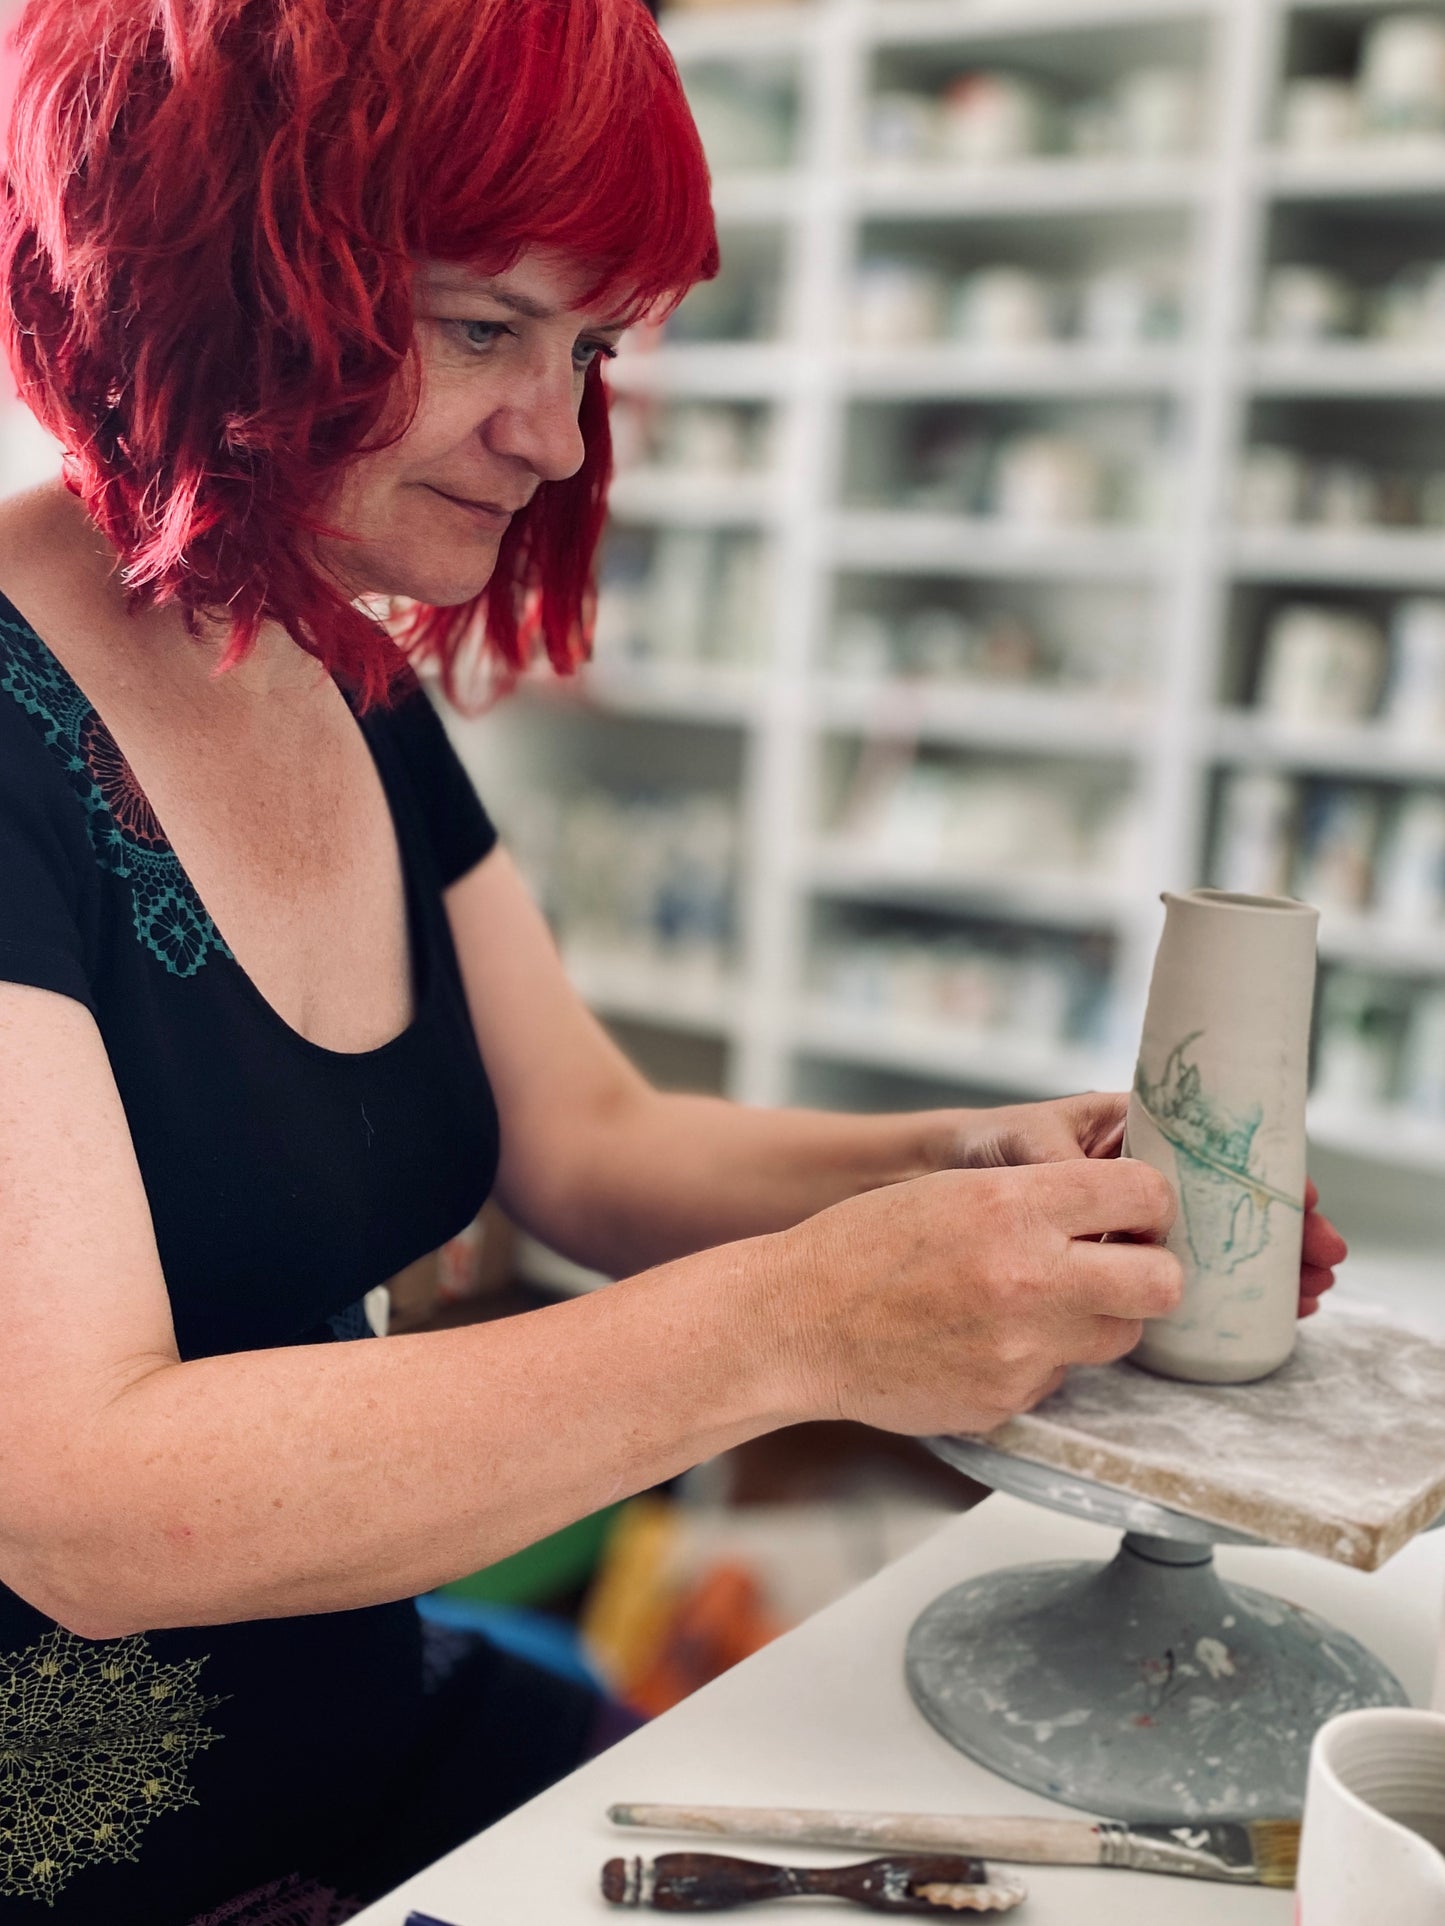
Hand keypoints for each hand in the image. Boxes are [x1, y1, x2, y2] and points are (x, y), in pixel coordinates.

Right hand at [768, 1158, 1181, 1436]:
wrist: (795, 1323)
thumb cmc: (863, 1247)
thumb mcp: (952, 1190)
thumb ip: (1038, 1196)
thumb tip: (1115, 1210)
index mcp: (1012, 1206)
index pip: (1143, 1193)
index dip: (1150, 1203)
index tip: (1137, 1213)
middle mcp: (1028, 1276)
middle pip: (1162, 1283)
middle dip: (1151, 1273)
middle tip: (1122, 1267)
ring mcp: (1021, 1348)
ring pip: (1119, 1337)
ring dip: (1096, 1319)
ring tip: (1040, 1303)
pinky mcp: (1006, 1400)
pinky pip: (1059, 1378)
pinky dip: (1037, 1360)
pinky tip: (984, 1341)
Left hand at [949, 1092, 1345, 1320]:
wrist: (929, 1187)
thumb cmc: (981, 1148)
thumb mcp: (1027, 1146)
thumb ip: (1068, 1170)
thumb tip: (1115, 1205)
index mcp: (1134, 1130)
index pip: (1217, 1148)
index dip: (1267, 1174)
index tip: (1306, 1202)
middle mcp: (1142, 1174)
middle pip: (1230, 1201)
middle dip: (1283, 1230)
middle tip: (1323, 1263)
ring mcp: (1130, 1222)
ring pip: (1212, 1242)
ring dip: (1263, 1268)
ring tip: (1308, 1294)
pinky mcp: (1110, 1263)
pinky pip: (1172, 1277)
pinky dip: (1216, 1296)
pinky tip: (1256, 1316)